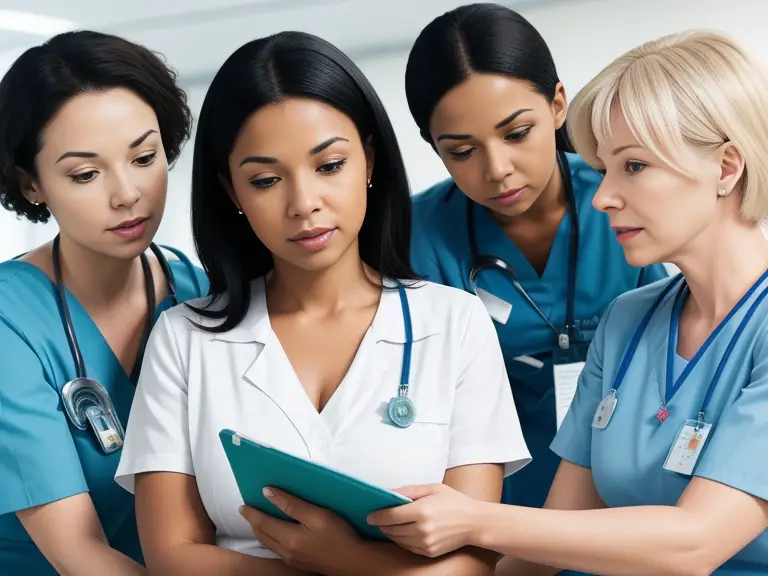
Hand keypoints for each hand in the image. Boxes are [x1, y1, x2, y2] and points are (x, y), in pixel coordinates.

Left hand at [239, 487, 361, 573]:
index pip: (264, 523)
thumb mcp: (317, 515)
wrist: (354, 562)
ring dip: (260, 532)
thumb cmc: (339, 535)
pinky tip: (274, 535)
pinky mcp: (300, 563)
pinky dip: (270, 539)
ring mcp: (293, 559)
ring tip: (257, 521)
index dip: (253, 513)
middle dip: (253, 523)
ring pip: (269, 544)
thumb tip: (269, 493)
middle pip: (263, 535)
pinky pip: (277, 550)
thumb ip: (292, 504)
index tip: (243, 505)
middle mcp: (287, 551)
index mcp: (290, 538)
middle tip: (246, 511)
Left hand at [366, 483, 479, 557]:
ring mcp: (426, 543)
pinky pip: (407, 547)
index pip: (391, 516)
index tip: (370, 516)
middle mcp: (422, 529)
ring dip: (390, 533)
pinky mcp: (429, 552)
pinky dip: (402, 540)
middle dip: (382, 524)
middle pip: (392, 529)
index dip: (377, 516)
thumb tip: (389, 492)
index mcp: (422, 511)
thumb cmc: (453, 501)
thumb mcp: (432, 488)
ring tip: (389, 525)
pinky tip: (403, 532)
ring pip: (398, 540)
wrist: (474, 523)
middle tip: (378, 519)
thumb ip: (409, 490)